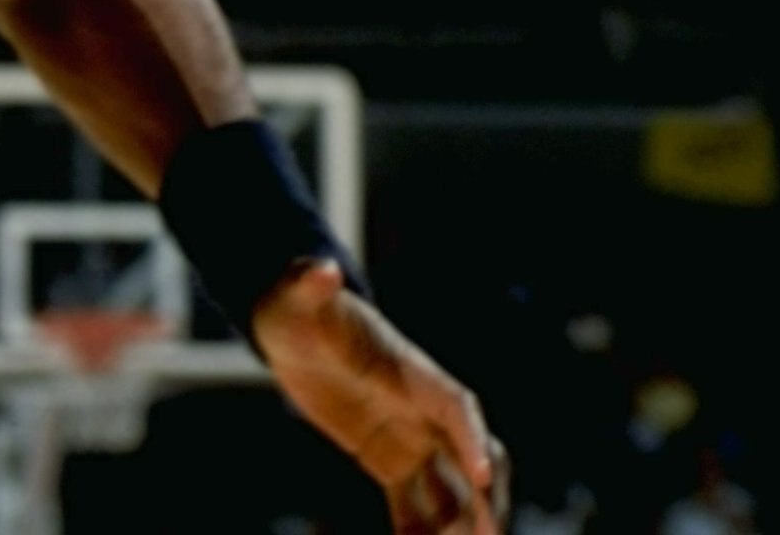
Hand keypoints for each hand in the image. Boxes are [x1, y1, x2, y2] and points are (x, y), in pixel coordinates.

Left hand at [256, 261, 508, 534]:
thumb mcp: (295, 297)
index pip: (456, 405)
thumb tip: (319, 270)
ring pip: (451, 491)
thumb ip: (309, 285)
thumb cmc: (298, 307)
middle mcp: (422, 409)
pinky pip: (415, 505)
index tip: (483, 473)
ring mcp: (412, 438)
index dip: (472, 436)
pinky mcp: (391, 461)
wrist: (294, 326)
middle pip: (471, 458)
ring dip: (460, 526)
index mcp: (412, 372)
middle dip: (485, 499)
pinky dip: (421, 532)